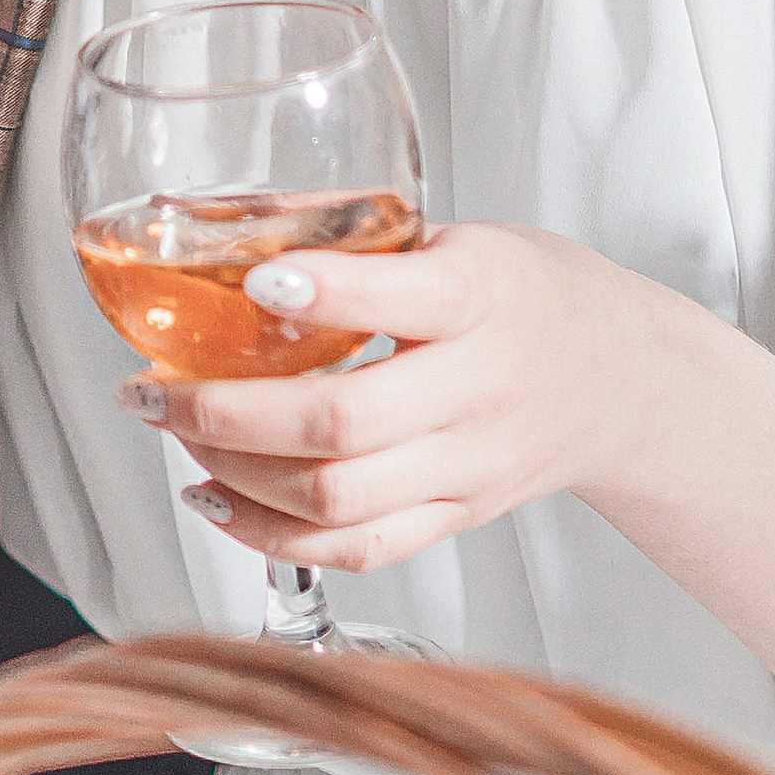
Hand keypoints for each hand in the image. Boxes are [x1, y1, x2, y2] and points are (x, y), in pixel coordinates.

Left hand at [133, 223, 682, 576]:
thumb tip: (222, 226)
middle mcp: (481, 389)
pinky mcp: (458, 517)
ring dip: (232, 471)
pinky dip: (269, 534)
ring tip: (173, 431)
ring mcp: (470, 466)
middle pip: (344, 424)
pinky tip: (214, 498)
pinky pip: (357, 548)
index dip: (325, 292)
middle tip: (151, 385)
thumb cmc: (527, 292)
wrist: (623, 380)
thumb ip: (359, 241)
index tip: (253, 280)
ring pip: (337, 497)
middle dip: (224, 410)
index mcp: (484, 295)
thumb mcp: (460, 237)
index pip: (407, 298)